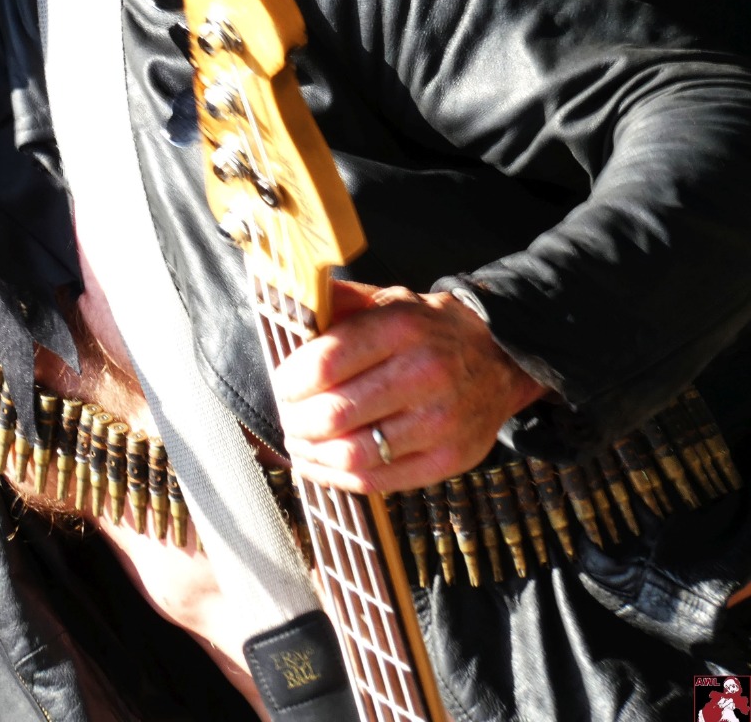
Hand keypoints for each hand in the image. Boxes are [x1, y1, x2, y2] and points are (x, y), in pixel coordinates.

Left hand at [272, 280, 545, 493]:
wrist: (500, 359)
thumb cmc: (426, 331)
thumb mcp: (387, 300)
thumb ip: (337, 302)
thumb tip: (288, 306)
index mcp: (401, 328)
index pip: (325, 363)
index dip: (290, 382)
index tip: (282, 386)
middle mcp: (424, 374)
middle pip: (333, 414)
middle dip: (295, 420)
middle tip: (287, 417)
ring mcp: (441, 422)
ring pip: (351, 454)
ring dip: (310, 453)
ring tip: (299, 442)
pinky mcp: (450, 459)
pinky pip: (377, 480)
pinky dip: (337, 477)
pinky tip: (321, 464)